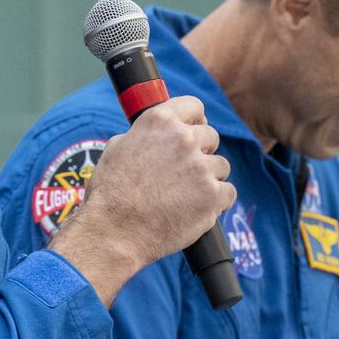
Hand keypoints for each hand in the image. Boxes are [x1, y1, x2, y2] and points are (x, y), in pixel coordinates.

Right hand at [52, 95, 236, 303]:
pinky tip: (200, 208)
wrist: (114, 231)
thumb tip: (157, 135)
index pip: (194, 106)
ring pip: (221, 166)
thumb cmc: (110, 193)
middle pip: (211, 136)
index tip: (193, 130)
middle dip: (201, 152)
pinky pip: (229, 192)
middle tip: (185, 172)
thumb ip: (143, 134)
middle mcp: (183, 138)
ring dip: (209, 178)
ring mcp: (201, 167)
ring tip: (186, 195)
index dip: (195, 120)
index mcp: (160, 121)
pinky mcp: (213, 195)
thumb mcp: (117, 148)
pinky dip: (218, 202)